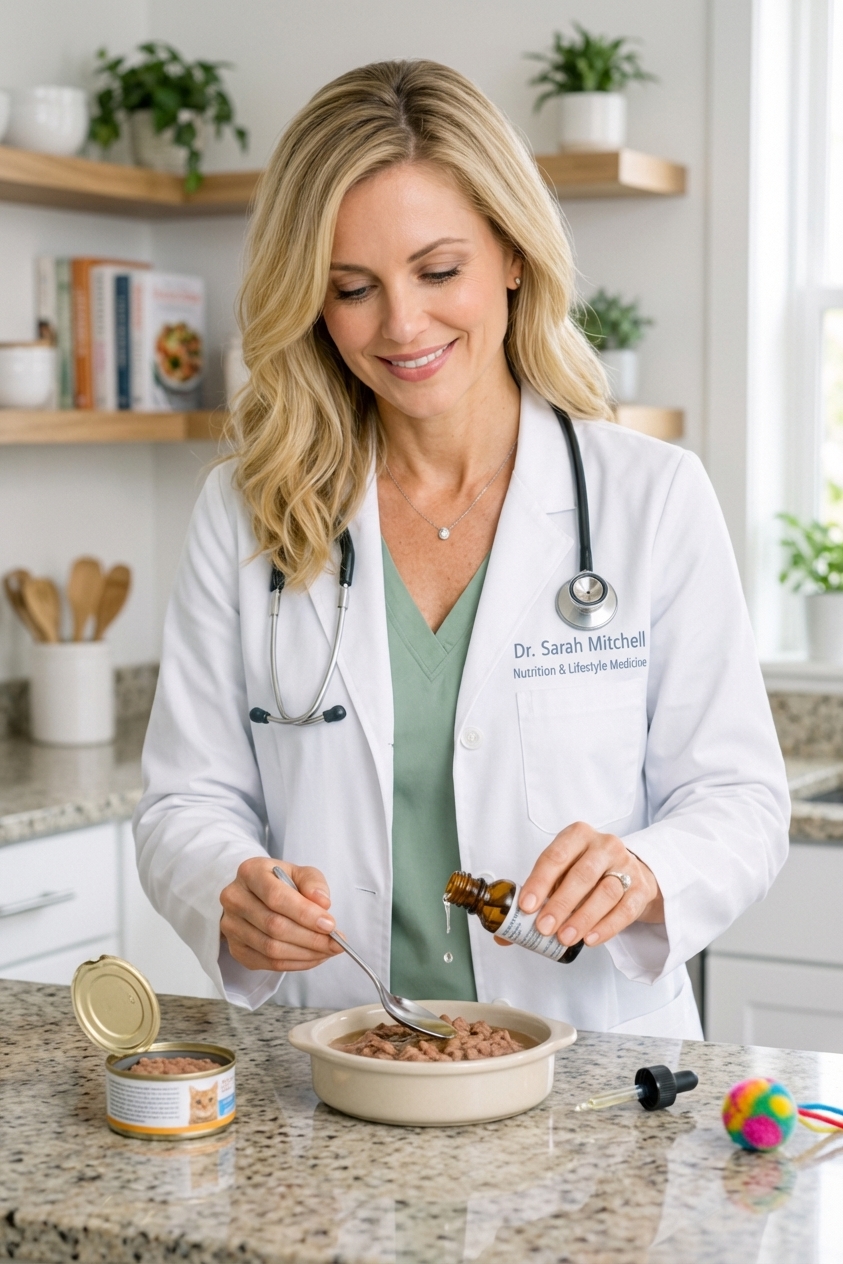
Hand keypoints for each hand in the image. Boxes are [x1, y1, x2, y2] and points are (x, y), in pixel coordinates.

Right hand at [220, 857, 343, 972]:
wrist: (255, 895)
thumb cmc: (280, 882)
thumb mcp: (299, 873)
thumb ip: (313, 883)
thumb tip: (322, 903)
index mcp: (250, 872)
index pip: (276, 897)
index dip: (305, 914)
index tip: (330, 924)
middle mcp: (235, 899)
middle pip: (274, 926)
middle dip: (310, 938)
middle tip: (335, 943)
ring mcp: (231, 926)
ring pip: (271, 949)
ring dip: (305, 954)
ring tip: (327, 950)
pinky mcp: (236, 949)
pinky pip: (268, 963)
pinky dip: (296, 963)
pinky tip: (313, 957)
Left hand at [495, 822, 663, 949]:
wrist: (630, 873)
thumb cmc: (586, 873)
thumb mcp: (560, 876)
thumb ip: (535, 901)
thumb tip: (503, 935)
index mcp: (577, 835)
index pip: (556, 856)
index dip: (539, 882)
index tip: (526, 906)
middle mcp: (604, 845)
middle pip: (582, 874)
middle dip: (561, 903)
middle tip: (544, 927)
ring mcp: (626, 865)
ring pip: (606, 891)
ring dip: (583, 917)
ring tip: (565, 937)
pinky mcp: (641, 888)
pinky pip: (625, 909)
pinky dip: (607, 926)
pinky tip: (590, 939)